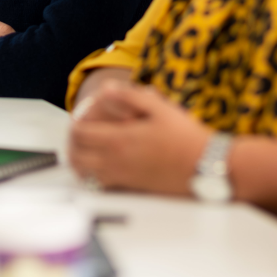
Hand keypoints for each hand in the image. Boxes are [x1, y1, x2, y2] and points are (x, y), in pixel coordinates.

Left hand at [68, 82, 211, 194]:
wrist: (203, 165)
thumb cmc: (184, 135)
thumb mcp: (159, 107)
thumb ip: (129, 96)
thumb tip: (105, 88)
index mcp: (119, 139)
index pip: (80, 133)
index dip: (75, 123)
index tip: (81, 115)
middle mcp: (115, 161)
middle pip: (76, 155)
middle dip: (72, 142)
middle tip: (80, 132)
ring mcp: (121, 177)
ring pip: (84, 173)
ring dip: (79, 159)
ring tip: (87, 147)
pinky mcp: (130, 188)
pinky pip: (99, 184)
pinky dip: (92, 174)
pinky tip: (103, 163)